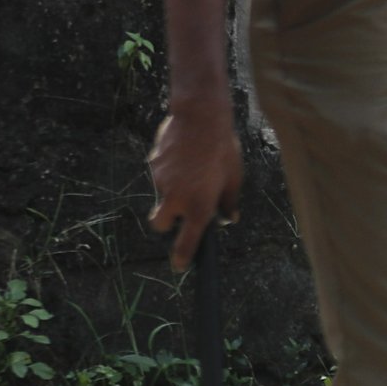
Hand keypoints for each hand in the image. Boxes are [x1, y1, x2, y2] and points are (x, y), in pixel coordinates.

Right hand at [145, 97, 242, 270]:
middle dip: (166, 223)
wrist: (199, 119)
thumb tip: (230, 219)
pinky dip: (169, 172)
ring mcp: (161, 183)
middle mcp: (176, 199)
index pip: (187, 240)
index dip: (182, 256)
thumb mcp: (233, 178)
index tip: (180, 266)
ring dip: (172, 190)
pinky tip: (183, 156)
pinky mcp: (152, 166)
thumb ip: (228, 202)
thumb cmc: (223, 149)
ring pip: (161, 195)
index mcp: (199, 206)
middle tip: (179, 213)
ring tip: (191, 169)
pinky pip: (160, 175)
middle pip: (160, 224)